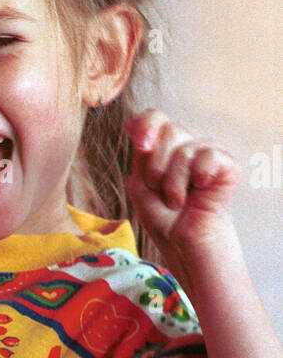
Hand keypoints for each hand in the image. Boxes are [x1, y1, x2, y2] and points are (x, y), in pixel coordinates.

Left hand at [123, 109, 239, 275]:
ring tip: (177, 200)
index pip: (156, 117)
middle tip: (160, 189)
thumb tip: (129, 122)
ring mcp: (208, 153)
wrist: (182, 241)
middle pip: (169, 129)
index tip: (141, 146)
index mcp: (164, 146)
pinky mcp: (227, 166)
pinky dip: (197, 176)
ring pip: (185, 148)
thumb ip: (140, 151)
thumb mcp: (140, 182)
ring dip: (173, 182)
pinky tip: (199, 190)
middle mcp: (187, 144)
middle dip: (157, 165)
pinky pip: (208, 156)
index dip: (146, 125)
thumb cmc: (162, 216)